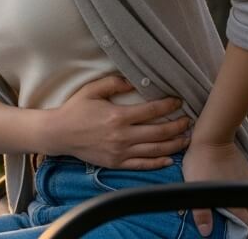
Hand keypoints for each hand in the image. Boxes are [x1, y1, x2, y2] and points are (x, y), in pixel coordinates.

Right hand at [45, 75, 190, 168]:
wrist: (59, 134)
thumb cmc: (75, 110)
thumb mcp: (91, 90)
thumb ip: (114, 83)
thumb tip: (134, 82)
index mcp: (118, 116)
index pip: (152, 110)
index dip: (169, 105)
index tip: (178, 102)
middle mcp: (123, 136)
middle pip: (159, 132)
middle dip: (178, 126)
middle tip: (188, 121)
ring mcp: (121, 152)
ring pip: (155, 150)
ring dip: (174, 144)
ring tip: (186, 139)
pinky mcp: (116, 163)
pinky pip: (142, 165)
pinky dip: (158, 163)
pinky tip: (169, 159)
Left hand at [182, 137, 247, 236]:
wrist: (212, 138)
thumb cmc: (201, 162)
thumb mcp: (195, 188)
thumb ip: (201, 212)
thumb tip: (206, 232)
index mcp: (234, 200)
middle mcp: (244, 193)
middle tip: (247, 231)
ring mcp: (247, 181)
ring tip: (246, 219)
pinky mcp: (247, 170)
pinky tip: (243, 198)